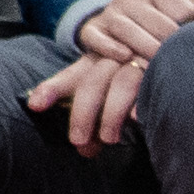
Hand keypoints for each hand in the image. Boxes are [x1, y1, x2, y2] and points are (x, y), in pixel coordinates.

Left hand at [26, 47, 154, 153]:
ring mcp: (136, 60)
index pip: (70, 77)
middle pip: (91, 83)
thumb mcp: (110, 89)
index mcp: (95, 62)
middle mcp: (112, 58)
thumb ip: (95, 117)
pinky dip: (141, 103)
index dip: (51, 89)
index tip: (34, 105)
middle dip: (82, 114)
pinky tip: (136, 118)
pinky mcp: (159, 66)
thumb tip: (85, 149)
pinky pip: (149, 83)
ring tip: (108, 139)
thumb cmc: (133, 75)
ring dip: (111, 113)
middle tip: (77, 141)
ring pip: (119, 83)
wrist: (159, 44)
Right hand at [74, 0, 193, 65]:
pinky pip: (96, 37)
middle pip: (157, 23)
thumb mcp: (179, 6)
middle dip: (171, 44)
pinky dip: (110, 47)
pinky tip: (125, 56)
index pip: (181, 9)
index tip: (193, 41)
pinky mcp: (92, 30)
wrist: (120, 21)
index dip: (191, 28)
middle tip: (181, 59)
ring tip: (158, 64)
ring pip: (127, 29)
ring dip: (145, 47)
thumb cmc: (161, 20)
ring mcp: (110, 13)